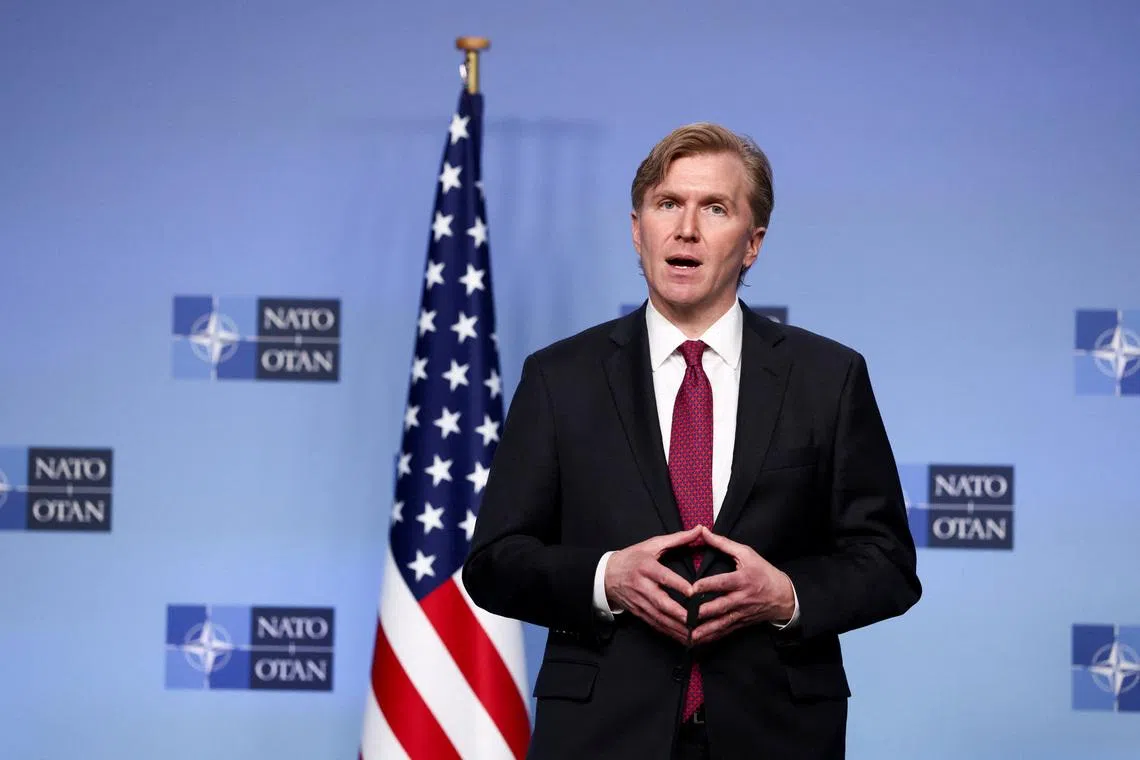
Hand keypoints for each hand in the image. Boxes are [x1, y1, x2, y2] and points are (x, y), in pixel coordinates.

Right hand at [604, 526, 701, 644]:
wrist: (606, 575)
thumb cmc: (632, 557)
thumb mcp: (652, 545)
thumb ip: (678, 538)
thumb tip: (700, 529)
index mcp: (646, 567)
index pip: (663, 577)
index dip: (677, 585)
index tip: (693, 592)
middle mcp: (642, 586)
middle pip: (661, 602)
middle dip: (678, 613)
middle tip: (695, 619)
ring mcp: (640, 602)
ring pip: (659, 617)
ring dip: (676, 627)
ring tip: (694, 633)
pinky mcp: (639, 612)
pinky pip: (655, 625)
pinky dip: (669, 632)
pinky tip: (683, 637)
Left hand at [689, 526, 794, 645]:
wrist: (783, 596)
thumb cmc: (763, 572)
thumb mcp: (746, 554)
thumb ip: (723, 543)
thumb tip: (703, 531)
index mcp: (742, 580)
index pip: (723, 583)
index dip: (707, 586)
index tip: (692, 588)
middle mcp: (741, 598)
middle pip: (720, 607)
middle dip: (702, 613)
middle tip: (684, 615)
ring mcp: (741, 613)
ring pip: (720, 624)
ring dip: (704, 630)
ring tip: (688, 635)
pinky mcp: (740, 623)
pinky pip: (724, 632)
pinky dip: (711, 637)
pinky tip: (697, 642)